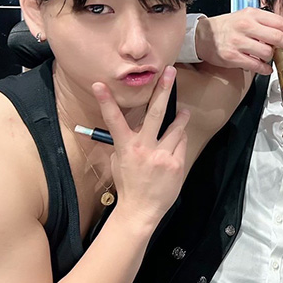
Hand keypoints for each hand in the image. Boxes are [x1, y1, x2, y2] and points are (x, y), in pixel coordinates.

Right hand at [92, 66, 188, 225]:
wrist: (141, 210)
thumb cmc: (129, 185)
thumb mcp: (119, 162)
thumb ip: (126, 144)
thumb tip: (130, 129)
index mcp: (126, 147)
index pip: (113, 120)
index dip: (106, 101)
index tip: (99, 84)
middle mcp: (145, 148)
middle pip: (156, 113)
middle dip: (163, 90)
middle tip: (169, 72)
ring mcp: (162, 155)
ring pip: (176, 128)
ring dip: (181, 118)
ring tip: (184, 112)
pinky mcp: (176, 164)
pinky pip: (181, 144)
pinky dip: (180, 141)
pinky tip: (177, 143)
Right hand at [195, 7, 282, 74]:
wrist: (203, 35)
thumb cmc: (228, 27)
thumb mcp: (246, 17)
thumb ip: (264, 24)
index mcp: (251, 14)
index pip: (279, 22)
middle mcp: (245, 26)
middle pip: (277, 37)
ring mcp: (238, 42)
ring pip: (267, 53)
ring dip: (273, 58)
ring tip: (271, 58)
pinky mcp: (232, 56)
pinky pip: (256, 65)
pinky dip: (265, 69)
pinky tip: (266, 68)